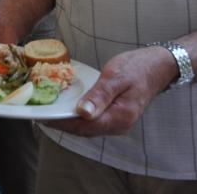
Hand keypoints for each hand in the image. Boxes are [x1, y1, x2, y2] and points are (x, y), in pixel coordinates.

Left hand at [43, 46, 176, 136]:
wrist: (157, 67)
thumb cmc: (136, 68)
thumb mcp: (116, 77)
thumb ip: (99, 96)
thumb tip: (82, 113)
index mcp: (119, 117)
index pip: (84, 126)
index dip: (62, 122)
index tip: (42, 116)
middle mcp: (118, 125)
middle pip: (84, 130)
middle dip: (61, 123)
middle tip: (39, 114)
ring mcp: (117, 123)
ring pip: (87, 127)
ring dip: (68, 121)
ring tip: (48, 112)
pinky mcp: (114, 117)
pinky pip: (92, 121)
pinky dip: (77, 117)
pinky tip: (66, 108)